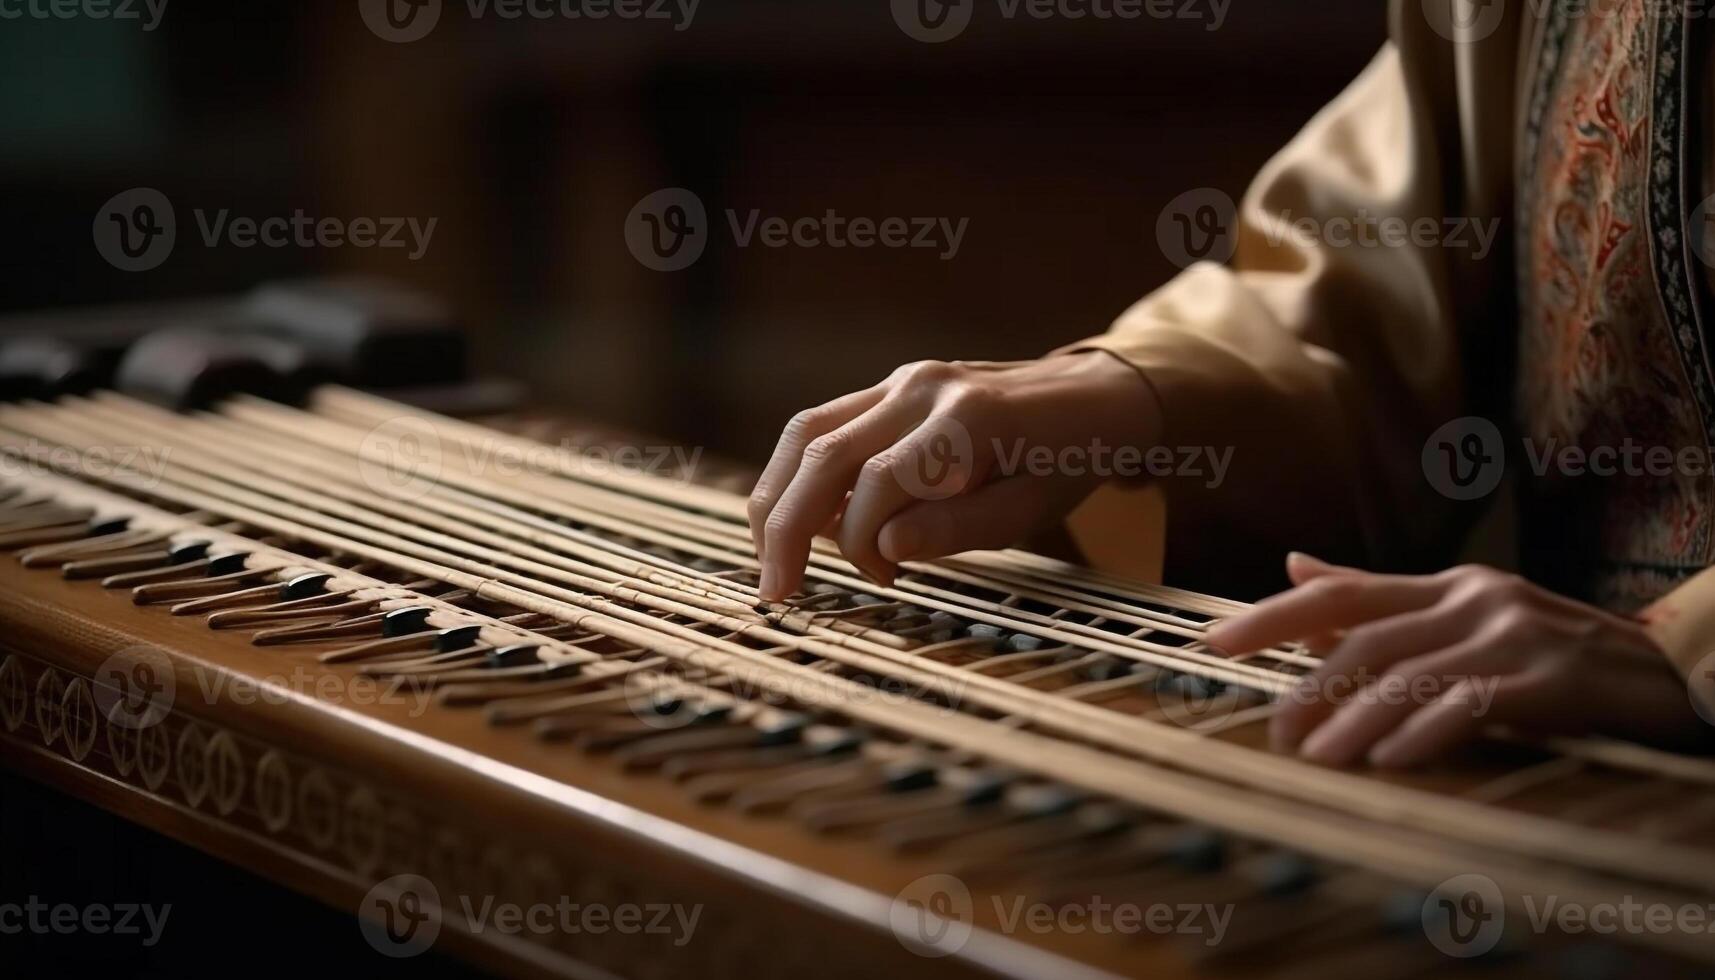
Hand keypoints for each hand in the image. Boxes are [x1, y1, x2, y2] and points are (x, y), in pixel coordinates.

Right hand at [748, 352, 1161, 600]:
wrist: (1090, 399)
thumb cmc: (1064, 464)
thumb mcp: (1030, 510)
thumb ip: (956, 528)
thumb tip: (882, 545)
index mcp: (967, 418)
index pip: (877, 481)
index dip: (860, 542)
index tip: (882, 580)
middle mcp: (922, 387)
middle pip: (823, 452)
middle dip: (785, 525)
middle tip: (775, 591)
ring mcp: (900, 380)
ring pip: (806, 431)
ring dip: (775, 496)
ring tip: (769, 556)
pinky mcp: (888, 389)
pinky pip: (823, 426)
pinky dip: (799, 474)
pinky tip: (801, 521)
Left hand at [1204, 554, 1709, 767]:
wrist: (1668, 674)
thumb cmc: (1554, 655)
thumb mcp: (1464, 617)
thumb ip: (1381, 598)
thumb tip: (1295, 565)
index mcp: (1446, 585)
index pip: (1341, 593)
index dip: (1273, 615)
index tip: (1215, 640)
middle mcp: (1475, 599)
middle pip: (1368, 638)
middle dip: (1311, 687)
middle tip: (1275, 731)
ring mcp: (1516, 635)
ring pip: (1413, 674)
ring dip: (1356, 719)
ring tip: (1317, 759)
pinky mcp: (1556, 678)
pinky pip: (1477, 703)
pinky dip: (1428, 731)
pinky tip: (1393, 760)